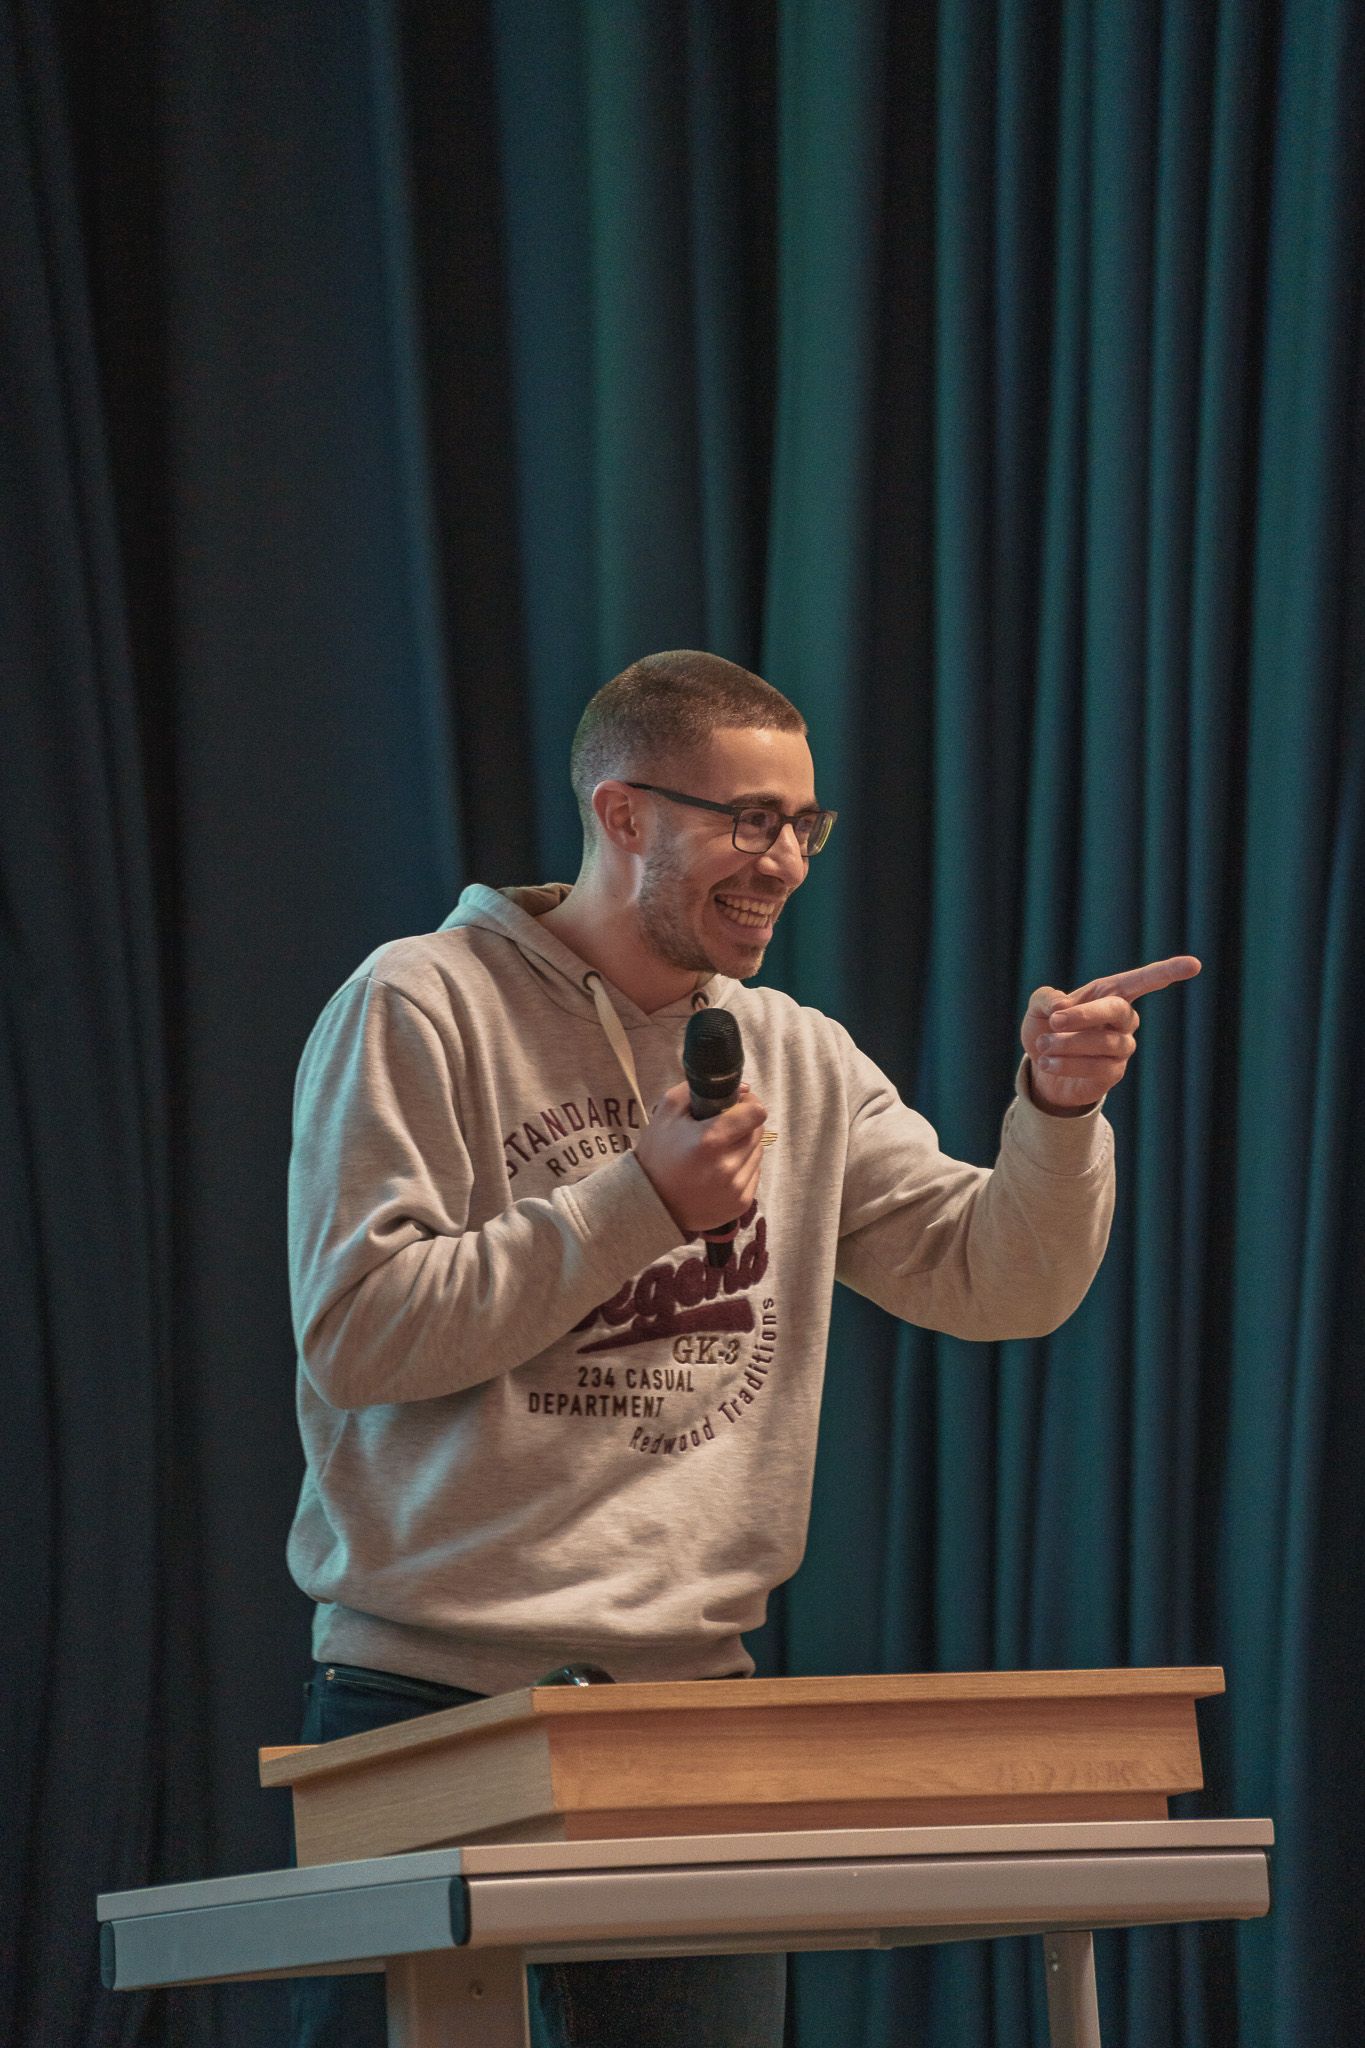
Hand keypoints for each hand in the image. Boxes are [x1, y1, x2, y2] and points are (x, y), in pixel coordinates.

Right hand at [633, 1081, 768, 1234]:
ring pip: (758, 1152)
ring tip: (718, 1152)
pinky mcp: (740, 1204)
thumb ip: (701, 1090)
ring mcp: (736, 1188)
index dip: (748, 1104)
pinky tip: (719, 1171)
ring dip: (744, 1146)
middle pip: (758, 1132)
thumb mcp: (667, 1110)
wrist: (651, 1203)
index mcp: (710, 1140)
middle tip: (723, 1129)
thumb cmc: (658, 1153)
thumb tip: (742, 1089)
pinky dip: (742, 1168)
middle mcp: (727, 1166)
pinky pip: (754, 1174)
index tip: (736, 1105)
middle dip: (744, 1125)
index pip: (756, 1113)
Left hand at [1022, 955, 1201, 1113]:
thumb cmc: (1047, 1029)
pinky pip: (1096, 1067)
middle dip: (1085, 1014)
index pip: (1142, 980)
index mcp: (1108, 994)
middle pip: (1117, 1009)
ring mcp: (1122, 1046)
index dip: (1167, 972)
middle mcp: (1123, 1019)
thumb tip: (1062, 1006)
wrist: (1042, 1067)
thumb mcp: (1039, 1008)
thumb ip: (1046, 998)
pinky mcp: (1114, 1073)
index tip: (1194, 965)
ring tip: (1044, 1045)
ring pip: (1105, 1042)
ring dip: (1069, 1043)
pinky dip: (1067, 1064)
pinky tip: (1048, 1063)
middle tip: (1054, 1020)